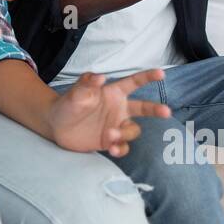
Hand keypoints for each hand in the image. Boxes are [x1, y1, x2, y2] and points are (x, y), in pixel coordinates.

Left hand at [50, 69, 171, 155]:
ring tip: (109, 135)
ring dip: (125, 134)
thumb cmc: (67, 104)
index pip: (133, 83)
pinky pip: (122, 146)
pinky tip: (112, 149)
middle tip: (166, 112)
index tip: (161, 74)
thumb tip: (101, 76)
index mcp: (113, 93)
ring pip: (132, 131)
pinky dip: (120, 148)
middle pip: (143, 108)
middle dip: (155, 110)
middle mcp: (118, 109)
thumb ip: (87, 84)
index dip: (147, 77)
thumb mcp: (75, 93)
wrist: (56, 126)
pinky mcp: (109, 142)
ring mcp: (115, 126)